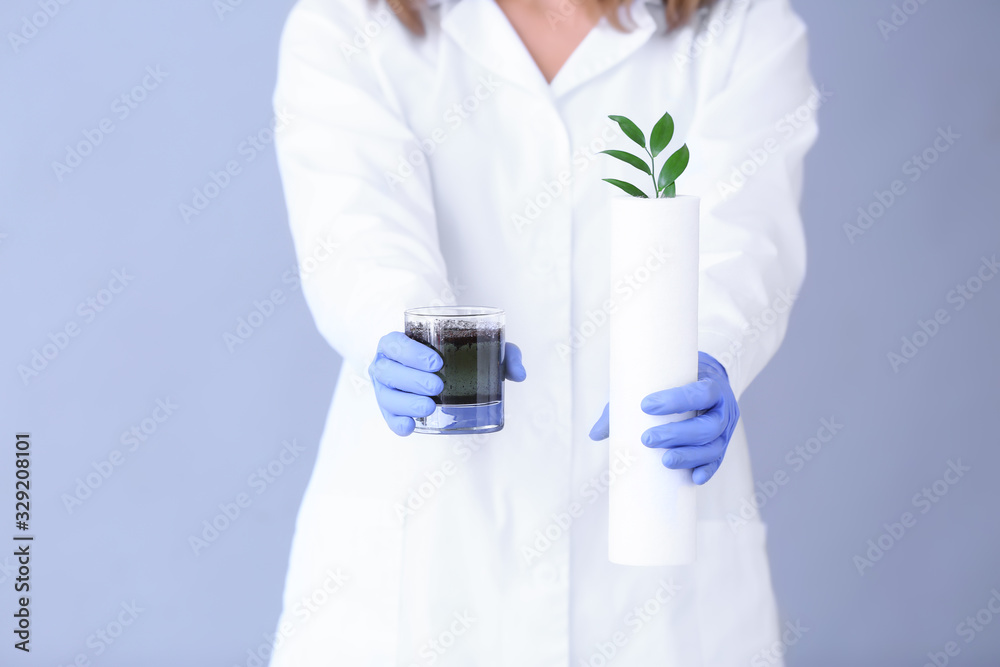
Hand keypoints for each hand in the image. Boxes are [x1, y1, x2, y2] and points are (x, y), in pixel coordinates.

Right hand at [368, 332, 525, 435]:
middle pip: (387, 371)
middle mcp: (386, 363)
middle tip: (438, 386)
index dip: (410, 353)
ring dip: (405, 402)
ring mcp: (385, 387)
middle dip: (411, 379)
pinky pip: (388, 417)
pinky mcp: (390, 408)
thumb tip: (519, 374)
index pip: (394, 343)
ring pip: (386, 395)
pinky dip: (395, 422)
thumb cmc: (457, 353)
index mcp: (400, 342)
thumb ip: (504, 353)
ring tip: (429, 406)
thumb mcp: (482, 347)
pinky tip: (409, 427)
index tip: (436, 363)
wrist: (439, 368)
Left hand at [588, 351, 739, 484]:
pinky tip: (694, 478)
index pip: (700, 392)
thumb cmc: (676, 381)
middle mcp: (723, 408)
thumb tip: (595, 434)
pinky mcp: (722, 446)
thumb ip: (628, 404)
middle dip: (678, 434)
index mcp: (711, 385)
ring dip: (689, 456)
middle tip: (647, 439)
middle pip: (708, 426)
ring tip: (664, 461)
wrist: (707, 380)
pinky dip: (706, 470)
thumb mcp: (657, 383)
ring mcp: (726, 430)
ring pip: (713, 447)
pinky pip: (717, 461)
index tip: (646, 406)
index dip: (676, 400)